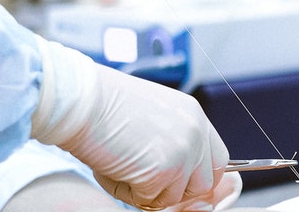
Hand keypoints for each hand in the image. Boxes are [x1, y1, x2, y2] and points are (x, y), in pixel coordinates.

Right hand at [31, 44, 229, 209]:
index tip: (174, 180)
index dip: (195, 176)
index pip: (217, 160)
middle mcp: (196, 132)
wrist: (81, 99)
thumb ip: (173, 141)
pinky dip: (127, 192)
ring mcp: (184, 152)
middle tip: (144, 178)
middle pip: (204, 183)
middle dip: (175, 189)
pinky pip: (149, 200)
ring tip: (121, 166)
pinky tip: (113, 168)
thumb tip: (176, 177)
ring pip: (174, 196)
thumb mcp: (153, 118)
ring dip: (147, 192)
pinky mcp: (164, 170)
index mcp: (195, 115)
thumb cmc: (104, 106)